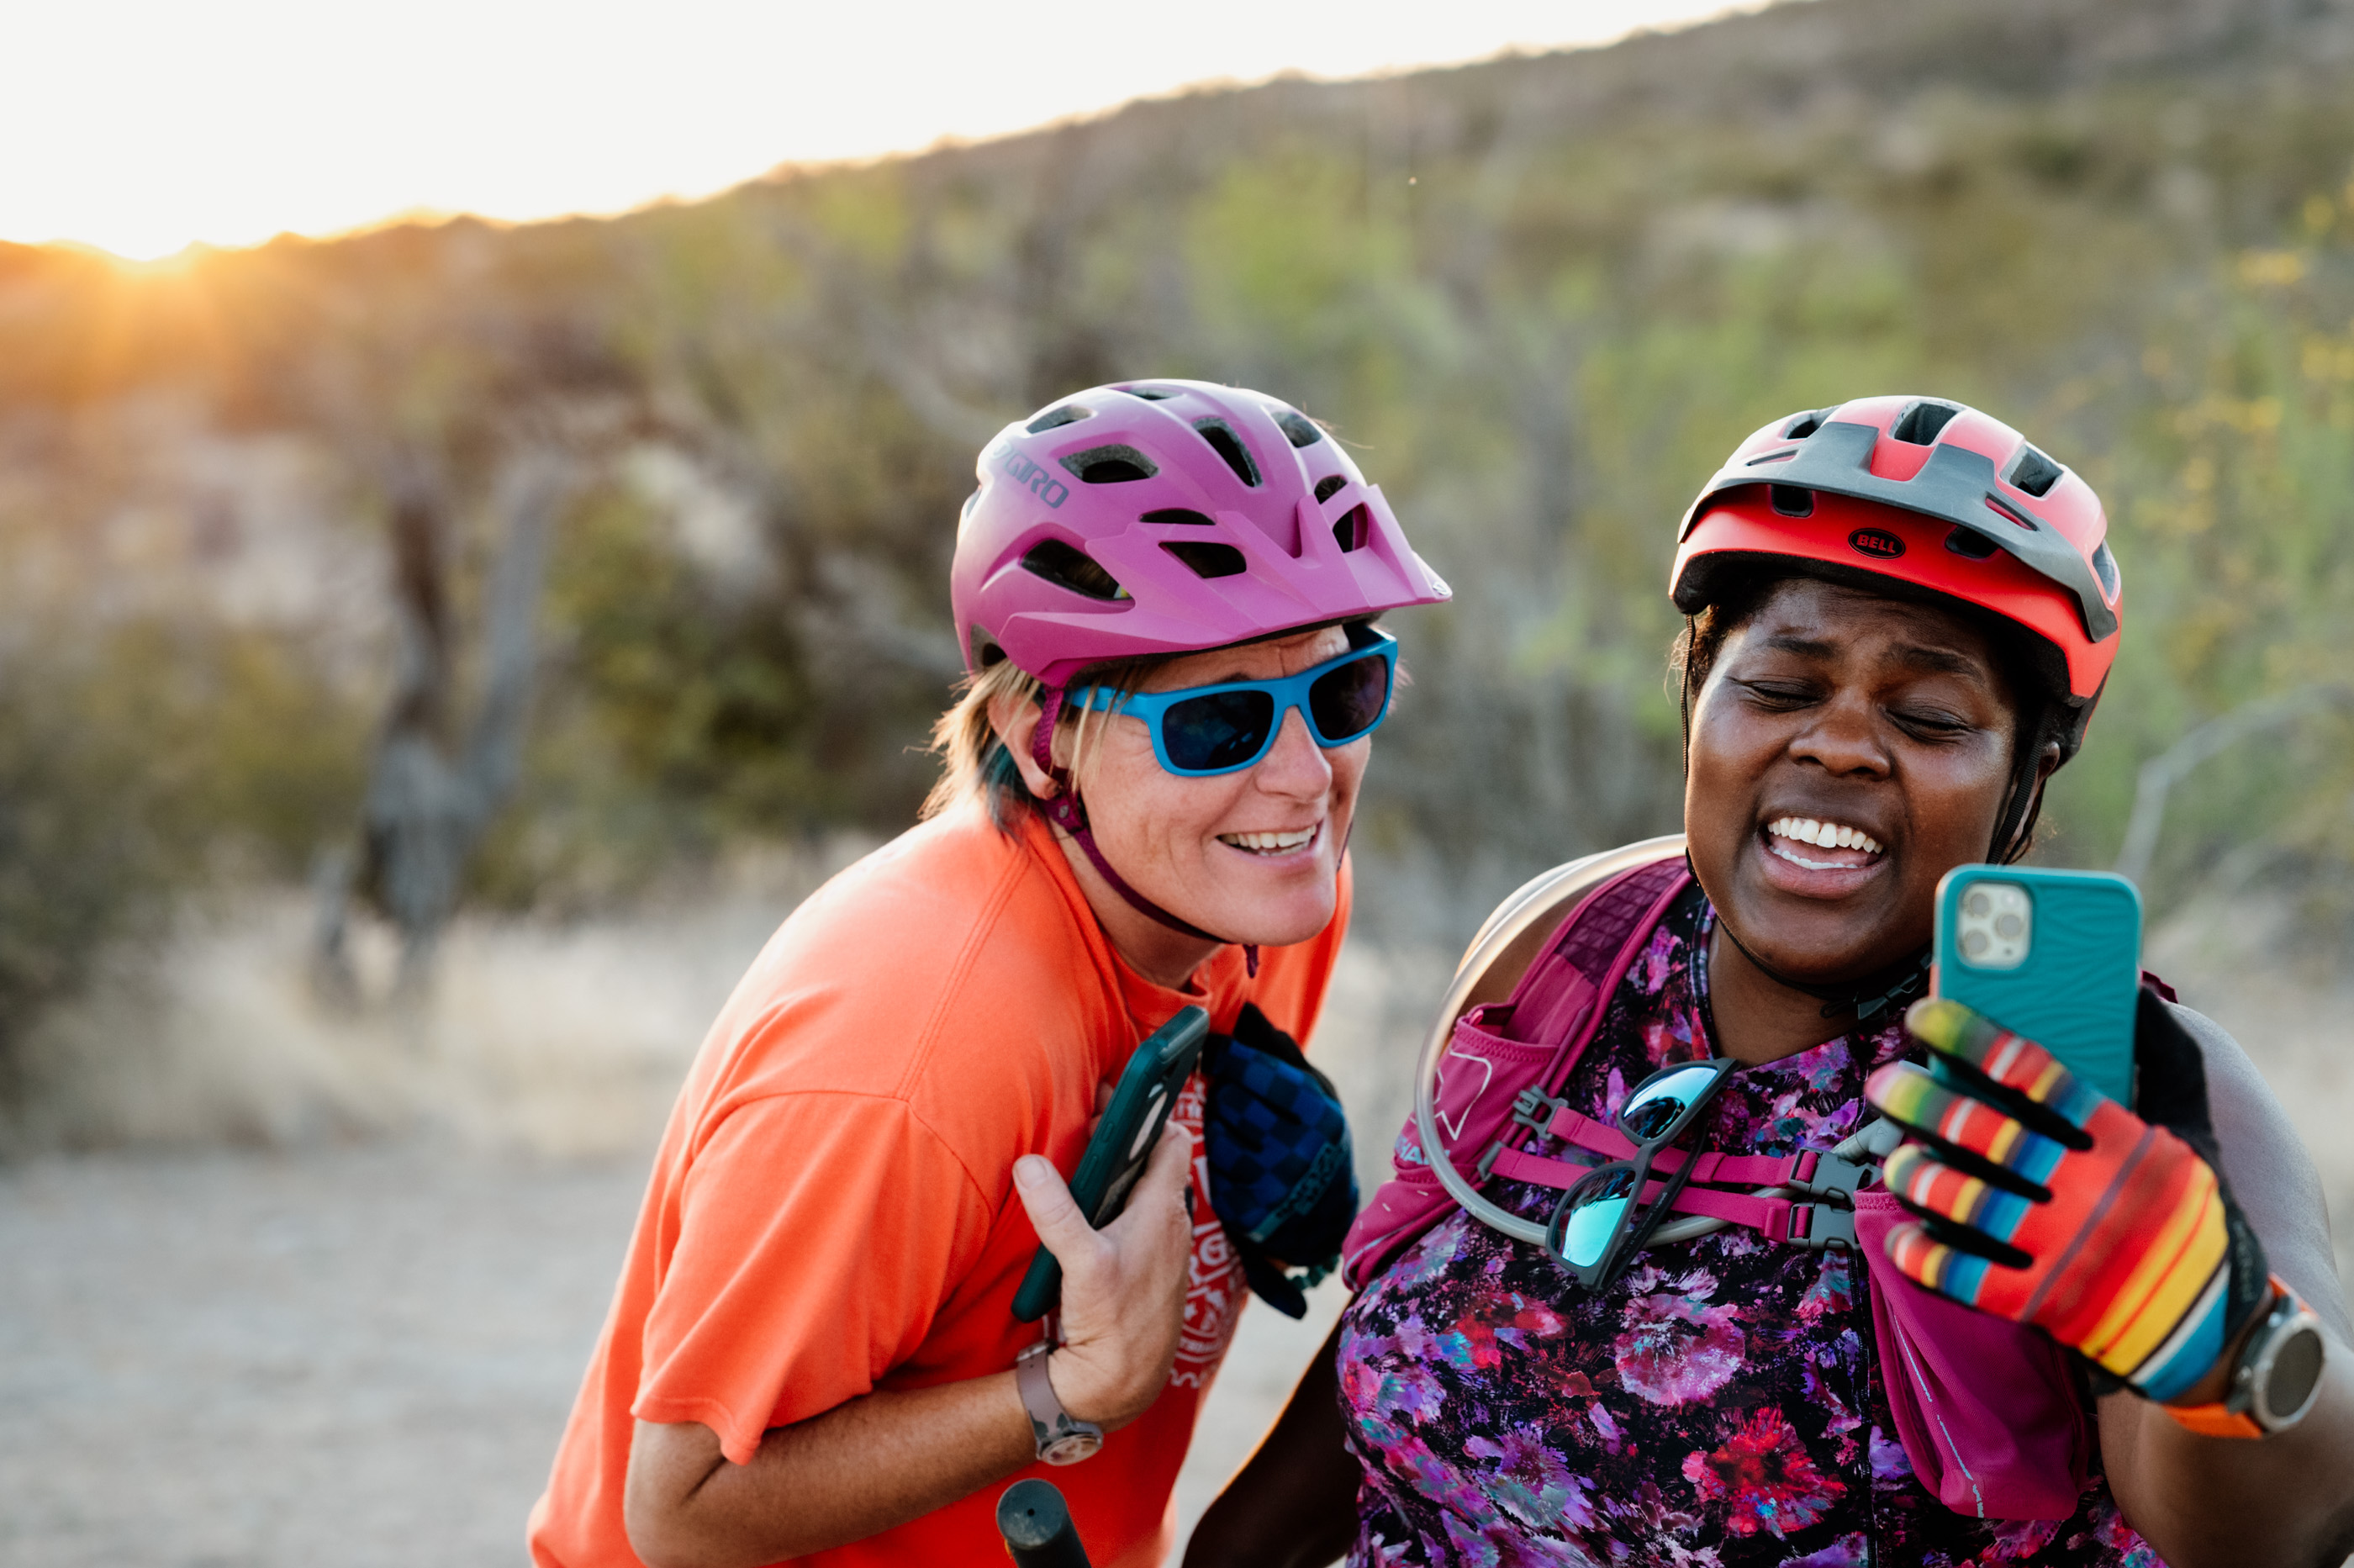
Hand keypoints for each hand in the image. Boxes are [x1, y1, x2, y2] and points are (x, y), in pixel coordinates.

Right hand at [1012, 1119, 1193, 1429]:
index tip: (1116, 1098)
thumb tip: (1030, 1164)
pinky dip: (1118, 1207)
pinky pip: (1139, 1223)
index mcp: (1161, 1211)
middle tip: (1087, 1126)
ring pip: (1145, 1194)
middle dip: (1123, 1140)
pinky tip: (1090, 1217)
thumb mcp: (1081, 1264)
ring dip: (1119, 1175)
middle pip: (1153, 1163)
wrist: (1121, 1386)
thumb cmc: (1114, 1326)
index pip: (1170, 1139)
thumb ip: (1055, 1211)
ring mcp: (1162, 1250)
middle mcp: (1170, 1226)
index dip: (1147, 1113)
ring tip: (1083, 1165)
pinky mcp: (1149, 1271)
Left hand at [1865, 993, 2270, 1403]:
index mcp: (2127, 1143)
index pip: (2035, 1074)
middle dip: (1919, 1100)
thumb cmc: (2193, 1215)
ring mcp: (2066, 1256)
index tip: (1920, 1014)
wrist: (2217, 1335)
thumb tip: (2129, 986)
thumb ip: (2166, 1057)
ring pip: (1963, 1201)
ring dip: (1916, 1173)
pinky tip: (1905, 1233)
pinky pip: (1961, 1278)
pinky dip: (1922, 1253)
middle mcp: (2094, 1196)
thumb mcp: (2194, 1133)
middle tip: (1884, 1081)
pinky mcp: (2043, 1308)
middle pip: (1984, 1134)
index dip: (1968, 1036)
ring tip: (1899, 1156)